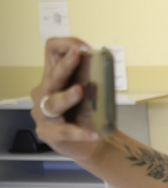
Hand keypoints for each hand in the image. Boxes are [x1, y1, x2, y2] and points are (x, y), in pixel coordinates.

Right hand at [30, 37, 101, 160]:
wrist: (90, 142)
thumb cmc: (88, 114)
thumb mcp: (91, 93)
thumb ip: (94, 78)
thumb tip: (105, 64)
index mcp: (55, 77)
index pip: (52, 51)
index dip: (65, 45)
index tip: (83, 48)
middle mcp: (44, 92)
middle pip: (52, 76)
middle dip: (65, 65)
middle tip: (76, 56)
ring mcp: (43, 113)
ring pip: (52, 102)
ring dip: (66, 96)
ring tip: (79, 92)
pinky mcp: (47, 133)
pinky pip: (64, 131)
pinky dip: (81, 132)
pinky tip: (95, 133)